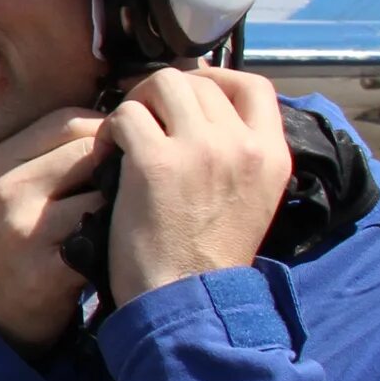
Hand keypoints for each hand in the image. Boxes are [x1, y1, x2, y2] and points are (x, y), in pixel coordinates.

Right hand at [0, 106, 111, 355]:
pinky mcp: (48, 268)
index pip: (67, 120)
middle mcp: (8, 188)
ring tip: (122, 218)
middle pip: (88, 149)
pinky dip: (116, 240)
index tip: (121, 149)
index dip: (105, 129)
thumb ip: (51, 155)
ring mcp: (26, 229)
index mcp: (0, 160)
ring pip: (101, 192)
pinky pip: (103, 238)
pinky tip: (113, 248)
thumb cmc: (11, 241)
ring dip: (121, 204)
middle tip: (131, 184)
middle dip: (117, 163)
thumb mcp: (11, 187)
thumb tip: (118, 122)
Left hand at [104, 67, 292, 306]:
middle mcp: (242, 145)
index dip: (216, 79)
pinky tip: (107, 156)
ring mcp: (200, 149)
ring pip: (162, 85)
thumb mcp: (251, 200)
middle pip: (199, 82)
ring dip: (137, 104)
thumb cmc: (209, 259)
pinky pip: (126, 116)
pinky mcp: (156, 161)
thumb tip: (206, 117)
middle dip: (164, 94)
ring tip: (125, 135)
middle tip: (143, 119)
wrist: (188, 301)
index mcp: (272, 154)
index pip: (254, 86)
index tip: (189, 94)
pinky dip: (110, 129)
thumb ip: (239, 155)